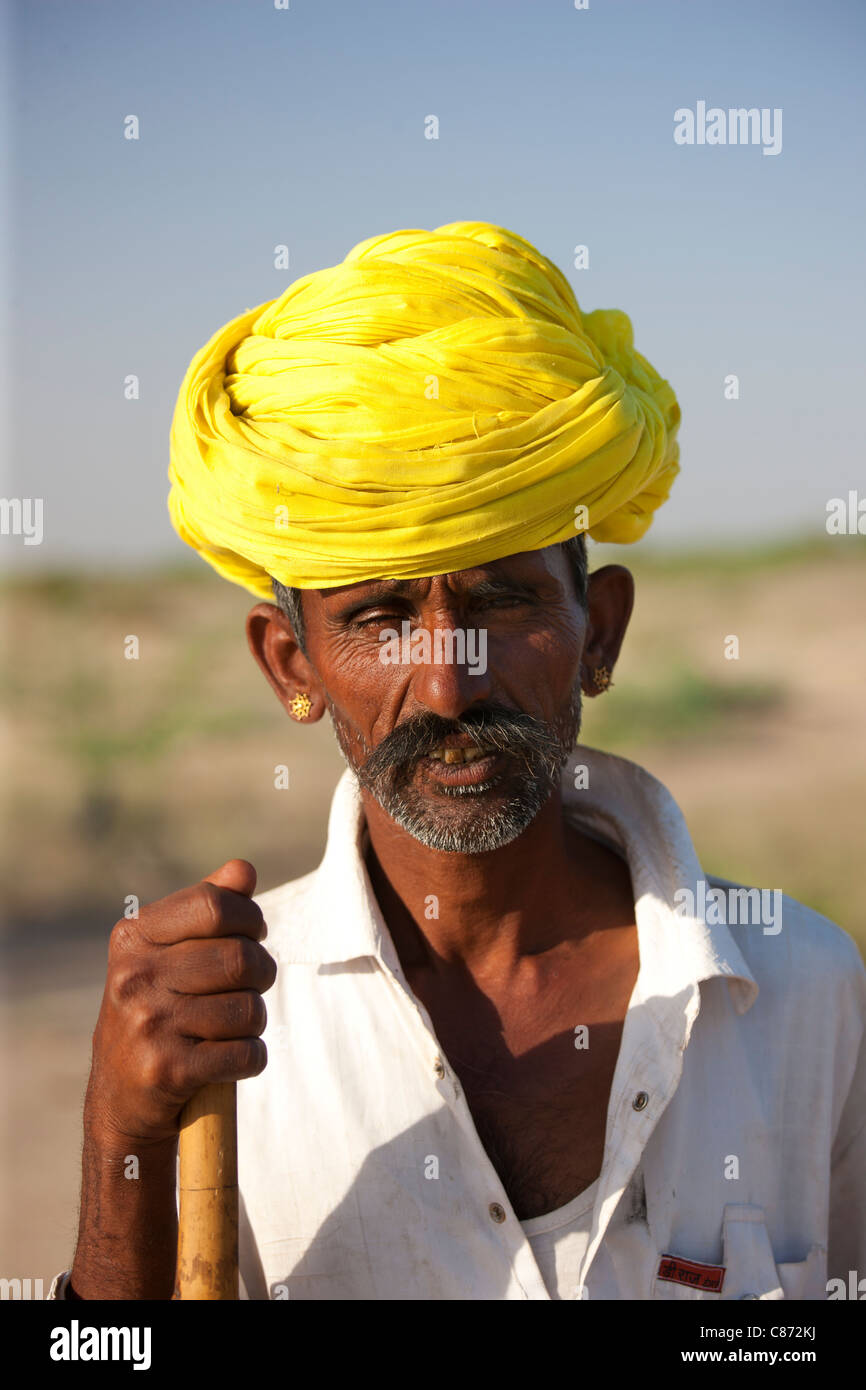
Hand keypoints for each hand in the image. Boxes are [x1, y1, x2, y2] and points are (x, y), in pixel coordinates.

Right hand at [85, 860, 275, 1147]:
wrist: (120, 1100)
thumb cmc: (157, 1012)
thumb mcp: (166, 954)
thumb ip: (206, 909)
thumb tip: (244, 870)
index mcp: (133, 938)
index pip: (214, 905)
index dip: (249, 918)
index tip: (252, 934)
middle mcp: (134, 977)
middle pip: (240, 957)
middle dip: (261, 973)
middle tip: (251, 987)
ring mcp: (148, 1024)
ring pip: (249, 1009)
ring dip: (254, 1021)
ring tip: (232, 1028)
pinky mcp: (168, 1071)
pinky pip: (246, 1053)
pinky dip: (252, 1058)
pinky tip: (229, 1060)